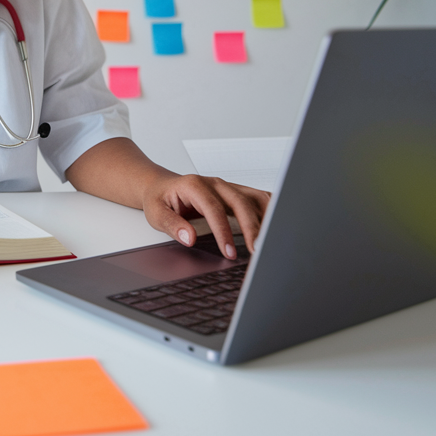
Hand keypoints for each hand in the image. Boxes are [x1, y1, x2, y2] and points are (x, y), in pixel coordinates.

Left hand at [142, 174, 270, 259]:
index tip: (229, 252)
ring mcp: (228, 187)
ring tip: (273, 240)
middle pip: (240, 202)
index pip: (214, 209)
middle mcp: (215, 183)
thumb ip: (172, 225)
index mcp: (194, 185)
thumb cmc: (159, 199)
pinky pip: (258, 198)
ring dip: (267, 218)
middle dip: (252, 228)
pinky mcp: (236, 193)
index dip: (224, 231)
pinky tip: (279, 224)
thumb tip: (188, 238)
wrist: (161, 186)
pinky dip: (271, 210)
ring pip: (254, 198)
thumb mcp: (156, 213)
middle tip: (257, 251)